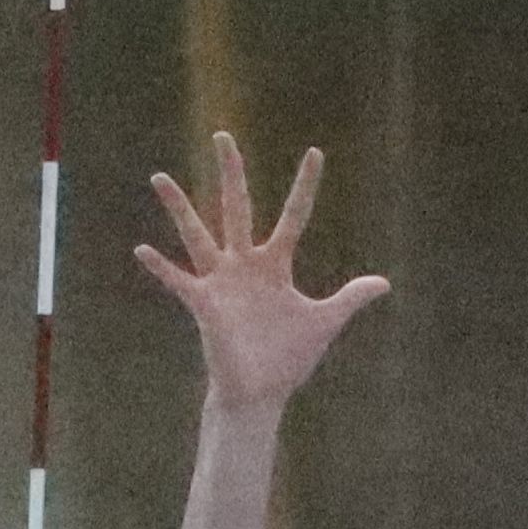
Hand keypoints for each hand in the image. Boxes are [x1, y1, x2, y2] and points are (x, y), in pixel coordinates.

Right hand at [136, 135, 388, 412]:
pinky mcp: (205, 304)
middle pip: (238, 208)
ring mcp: (222, 282)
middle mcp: (245, 264)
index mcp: (275, 264)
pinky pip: (179, 281)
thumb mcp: (324, 322)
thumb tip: (385, 283)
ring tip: (160, 177)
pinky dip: (162, 268)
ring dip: (179, 208)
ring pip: (198, 235)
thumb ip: (350, 298)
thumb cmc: (288, 357)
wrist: (262, 392)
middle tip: (223, 136)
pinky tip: (143, 250)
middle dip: (232, 174)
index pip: (294, 216)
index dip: (305, 187)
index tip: (315, 152)